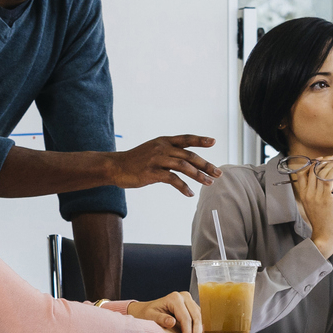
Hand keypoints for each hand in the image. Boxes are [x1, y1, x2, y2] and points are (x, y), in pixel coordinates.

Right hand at [105, 135, 219, 194]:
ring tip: (208, 183)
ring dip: (198, 175)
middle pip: (189, 155)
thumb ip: (169, 153)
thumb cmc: (135, 160)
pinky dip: (183, 187)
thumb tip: (187, 162)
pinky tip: (190, 193)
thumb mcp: (153, 150)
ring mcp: (157, 160)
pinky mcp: (152, 172)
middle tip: (217, 173)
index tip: (213, 142)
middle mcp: (162, 148)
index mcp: (164, 141)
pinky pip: (172, 179)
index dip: (200, 140)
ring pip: (184, 166)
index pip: (186, 138)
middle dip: (206, 165)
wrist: (115, 166)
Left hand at [128, 291, 203, 332]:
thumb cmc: (147, 313)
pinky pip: (198, 318)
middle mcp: (184, 297)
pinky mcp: (192, 306)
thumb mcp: (150, 316)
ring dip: (199, 332)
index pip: (185, 317)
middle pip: (196, 317)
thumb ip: (160, 318)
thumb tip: (172, 322)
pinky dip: (198, 329)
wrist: (146, 309)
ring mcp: (189, 301)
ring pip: (199, 317)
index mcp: (174, 298)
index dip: (188, 332)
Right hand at [292, 163, 332, 257]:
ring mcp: (315, 195)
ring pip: (321, 171)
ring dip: (332, 163)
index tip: (322, 159)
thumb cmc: (322, 220)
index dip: (312, 163)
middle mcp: (307, 193)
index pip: (302, 171)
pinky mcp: (326, 198)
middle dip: (325, 160)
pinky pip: (329, 178)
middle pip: (312, 168)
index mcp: (302, 194)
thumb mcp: (313, 205)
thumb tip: (319, 181)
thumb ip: (314, 192)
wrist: (325, 236)